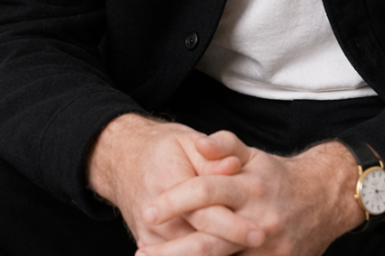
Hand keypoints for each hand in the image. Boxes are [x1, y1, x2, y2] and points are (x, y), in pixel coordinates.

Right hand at [87, 114, 264, 253]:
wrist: (124, 161)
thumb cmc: (163, 149)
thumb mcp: (188, 141)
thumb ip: (213, 154)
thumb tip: (234, 166)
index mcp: (167, 184)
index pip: (206, 214)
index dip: (234, 225)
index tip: (260, 233)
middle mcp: (155, 217)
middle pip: (198, 243)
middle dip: (230, 247)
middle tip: (260, 245)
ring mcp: (150, 236)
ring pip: (189, 255)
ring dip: (218, 255)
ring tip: (248, 254)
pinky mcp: (149, 245)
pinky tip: (226, 253)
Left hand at [137, 132, 364, 255]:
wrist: (325, 199)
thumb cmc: (279, 177)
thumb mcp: (254, 155)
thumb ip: (225, 145)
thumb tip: (200, 144)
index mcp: (250, 187)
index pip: (207, 192)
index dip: (176, 201)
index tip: (149, 209)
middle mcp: (258, 221)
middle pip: (209, 240)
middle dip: (172, 251)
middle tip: (141, 251)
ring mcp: (268, 250)